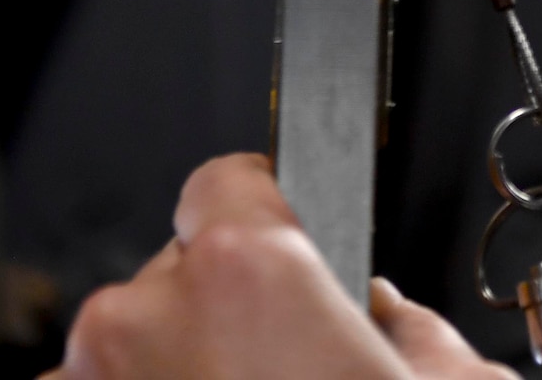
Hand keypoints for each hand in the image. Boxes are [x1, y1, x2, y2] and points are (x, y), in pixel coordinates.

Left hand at [48, 155, 513, 379]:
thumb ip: (409, 328)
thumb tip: (383, 317)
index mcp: (244, 268)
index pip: (230, 182)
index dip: (268, 210)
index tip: (287, 245)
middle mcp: (143, 318)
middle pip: (176, 274)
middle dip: (225, 315)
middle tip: (287, 373)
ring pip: (132, 357)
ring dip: (177, 379)